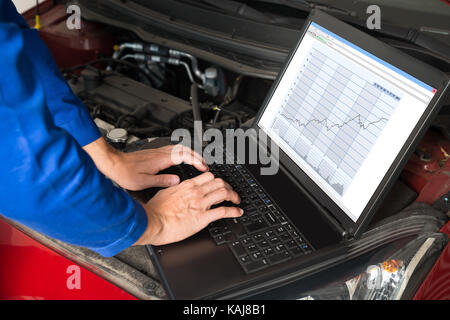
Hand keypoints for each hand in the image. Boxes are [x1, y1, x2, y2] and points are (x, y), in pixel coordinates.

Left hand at [83, 137, 207, 189]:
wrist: (112, 164)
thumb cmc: (124, 173)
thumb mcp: (144, 182)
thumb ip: (162, 181)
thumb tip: (177, 181)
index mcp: (160, 160)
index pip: (184, 156)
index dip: (196, 161)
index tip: (204, 167)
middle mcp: (160, 153)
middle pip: (184, 149)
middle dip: (197, 156)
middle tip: (204, 165)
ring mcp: (157, 152)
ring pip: (178, 147)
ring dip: (190, 153)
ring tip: (196, 161)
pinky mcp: (153, 153)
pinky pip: (172, 149)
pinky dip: (181, 153)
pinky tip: (181, 159)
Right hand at [134, 172, 242, 245]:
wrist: (152, 222)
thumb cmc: (155, 210)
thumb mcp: (165, 193)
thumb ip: (175, 189)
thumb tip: (177, 188)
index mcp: (187, 185)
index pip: (209, 176)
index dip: (217, 180)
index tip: (220, 184)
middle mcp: (196, 192)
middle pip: (220, 182)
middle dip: (228, 187)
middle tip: (231, 192)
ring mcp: (200, 204)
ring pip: (224, 193)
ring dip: (233, 196)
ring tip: (236, 201)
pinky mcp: (203, 217)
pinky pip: (223, 211)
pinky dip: (234, 211)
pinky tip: (238, 212)